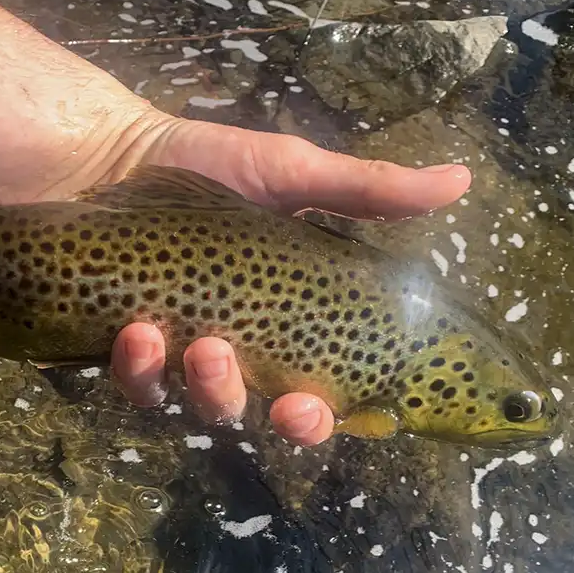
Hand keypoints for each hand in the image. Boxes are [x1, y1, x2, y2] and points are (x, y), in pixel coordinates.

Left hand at [79, 114, 471, 444]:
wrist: (110, 152)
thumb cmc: (206, 165)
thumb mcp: (291, 173)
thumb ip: (368, 190)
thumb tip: (463, 179)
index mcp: (285, 318)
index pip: (319, 386)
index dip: (325, 414)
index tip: (321, 406)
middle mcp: (236, 347)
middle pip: (267, 414)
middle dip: (283, 421)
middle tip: (286, 403)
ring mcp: (178, 351)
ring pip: (202, 405)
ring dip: (211, 387)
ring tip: (205, 346)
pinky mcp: (122, 348)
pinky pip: (139, 383)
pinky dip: (143, 368)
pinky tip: (141, 331)